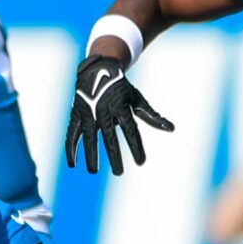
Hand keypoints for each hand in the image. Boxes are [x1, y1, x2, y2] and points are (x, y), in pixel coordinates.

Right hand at [65, 55, 173, 175]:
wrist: (98, 70)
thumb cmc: (121, 89)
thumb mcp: (137, 100)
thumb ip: (152, 117)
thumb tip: (171, 129)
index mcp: (121, 107)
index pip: (131, 131)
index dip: (136, 147)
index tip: (141, 163)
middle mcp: (104, 109)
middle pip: (109, 137)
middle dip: (114, 156)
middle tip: (119, 173)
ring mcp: (88, 111)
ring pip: (88, 137)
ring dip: (90, 155)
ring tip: (93, 171)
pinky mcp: (77, 114)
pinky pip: (72, 133)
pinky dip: (71, 148)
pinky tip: (73, 164)